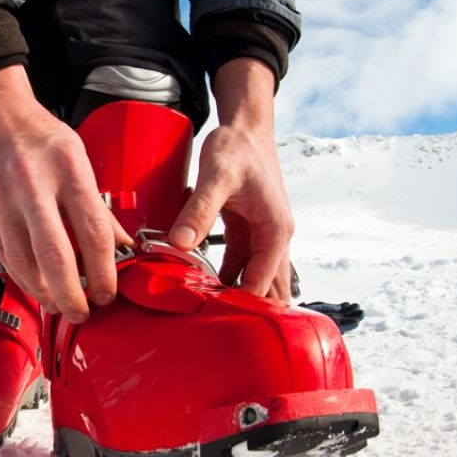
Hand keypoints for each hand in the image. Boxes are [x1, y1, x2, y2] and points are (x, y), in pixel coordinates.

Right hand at [0, 65, 128, 321]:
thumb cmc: (35, 132)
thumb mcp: (76, 156)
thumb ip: (95, 204)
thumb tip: (119, 246)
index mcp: (66, 166)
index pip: (93, 232)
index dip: (104, 272)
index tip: (108, 292)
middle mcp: (31, 182)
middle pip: (55, 255)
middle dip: (72, 294)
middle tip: (81, 312)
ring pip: (22, 261)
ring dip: (42, 291)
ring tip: (57, 304)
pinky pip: (1, 252)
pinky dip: (18, 275)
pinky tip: (32, 285)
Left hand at [170, 59, 293, 298]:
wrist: (245, 127)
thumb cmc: (238, 149)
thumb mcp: (216, 178)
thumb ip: (199, 210)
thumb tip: (180, 243)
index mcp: (276, 230)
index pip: (263, 282)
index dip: (241, 304)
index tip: (215, 321)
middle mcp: (275, 238)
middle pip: (268, 288)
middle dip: (247, 310)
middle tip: (214, 329)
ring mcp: (262, 236)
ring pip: (254, 278)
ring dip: (235, 296)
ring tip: (206, 318)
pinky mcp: (247, 232)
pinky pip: (239, 265)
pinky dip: (225, 279)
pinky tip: (203, 291)